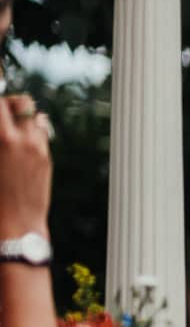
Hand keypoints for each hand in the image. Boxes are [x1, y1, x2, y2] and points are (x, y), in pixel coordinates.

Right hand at [0, 92, 51, 240]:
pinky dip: (33, 132)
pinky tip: (21, 143)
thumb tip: (2, 126)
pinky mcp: (47, 158)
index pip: (0, 104)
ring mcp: (39, 148)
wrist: (16, 223)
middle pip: (22, 102)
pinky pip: (42, 134)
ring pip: (36, 116)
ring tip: (12, 129)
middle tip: (2, 114)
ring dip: (24, 117)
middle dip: (10, 103)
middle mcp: (23, 140)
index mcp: (3, 140)